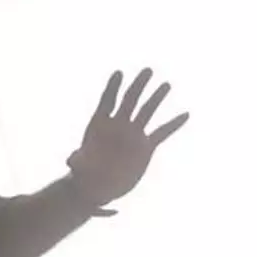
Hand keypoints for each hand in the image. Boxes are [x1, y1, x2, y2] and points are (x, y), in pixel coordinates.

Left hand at [65, 68, 188, 206]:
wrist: (98, 186)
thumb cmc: (84, 175)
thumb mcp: (79, 168)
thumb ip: (77, 161)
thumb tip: (71, 161)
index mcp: (100, 124)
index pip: (107, 100)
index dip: (112, 87)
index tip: (119, 73)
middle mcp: (118, 125)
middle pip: (129, 100)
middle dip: (138, 85)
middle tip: (148, 70)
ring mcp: (133, 134)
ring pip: (146, 112)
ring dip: (156, 98)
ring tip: (166, 84)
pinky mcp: (145, 147)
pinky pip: (162, 133)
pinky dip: (173, 124)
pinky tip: (185, 114)